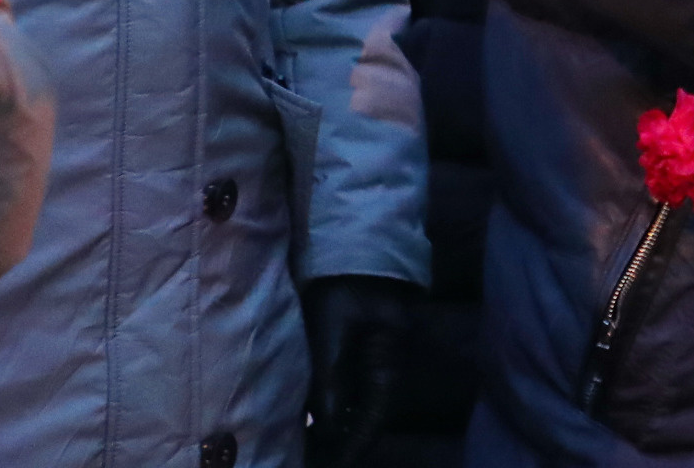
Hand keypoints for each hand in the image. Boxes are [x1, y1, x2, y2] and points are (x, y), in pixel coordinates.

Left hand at [303, 273, 421, 465]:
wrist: (353, 247)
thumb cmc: (344, 282)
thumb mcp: (331, 327)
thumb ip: (330, 376)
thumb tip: (327, 428)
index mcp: (388, 362)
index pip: (374, 419)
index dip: (352, 450)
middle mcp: (385, 368)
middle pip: (367, 419)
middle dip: (342, 447)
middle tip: (308, 463)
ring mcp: (372, 363)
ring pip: (357, 409)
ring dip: (335, 434)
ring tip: (305, 453)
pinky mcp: (356, 356)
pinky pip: (347, 394)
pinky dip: (331, 414)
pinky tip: (310, 426)